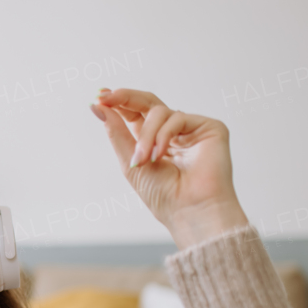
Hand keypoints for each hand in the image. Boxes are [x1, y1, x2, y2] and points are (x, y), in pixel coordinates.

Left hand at [91, 88, 248, 247]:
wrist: (189, 210)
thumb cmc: (162, 195)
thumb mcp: (129, 162)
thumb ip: (116, 133)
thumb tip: (98, 107)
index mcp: (153, 141)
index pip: (135, 113)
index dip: (119, 102)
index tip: (100, 97)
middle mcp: (173, 132)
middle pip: (148, 103)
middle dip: (125, 98)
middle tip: (107, 98)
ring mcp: (192, 129)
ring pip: (159, 112)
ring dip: (145, 135)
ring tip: (141, 159)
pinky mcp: (210, 127)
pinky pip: (177, 118)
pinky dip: (162, 136)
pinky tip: (159, 155)